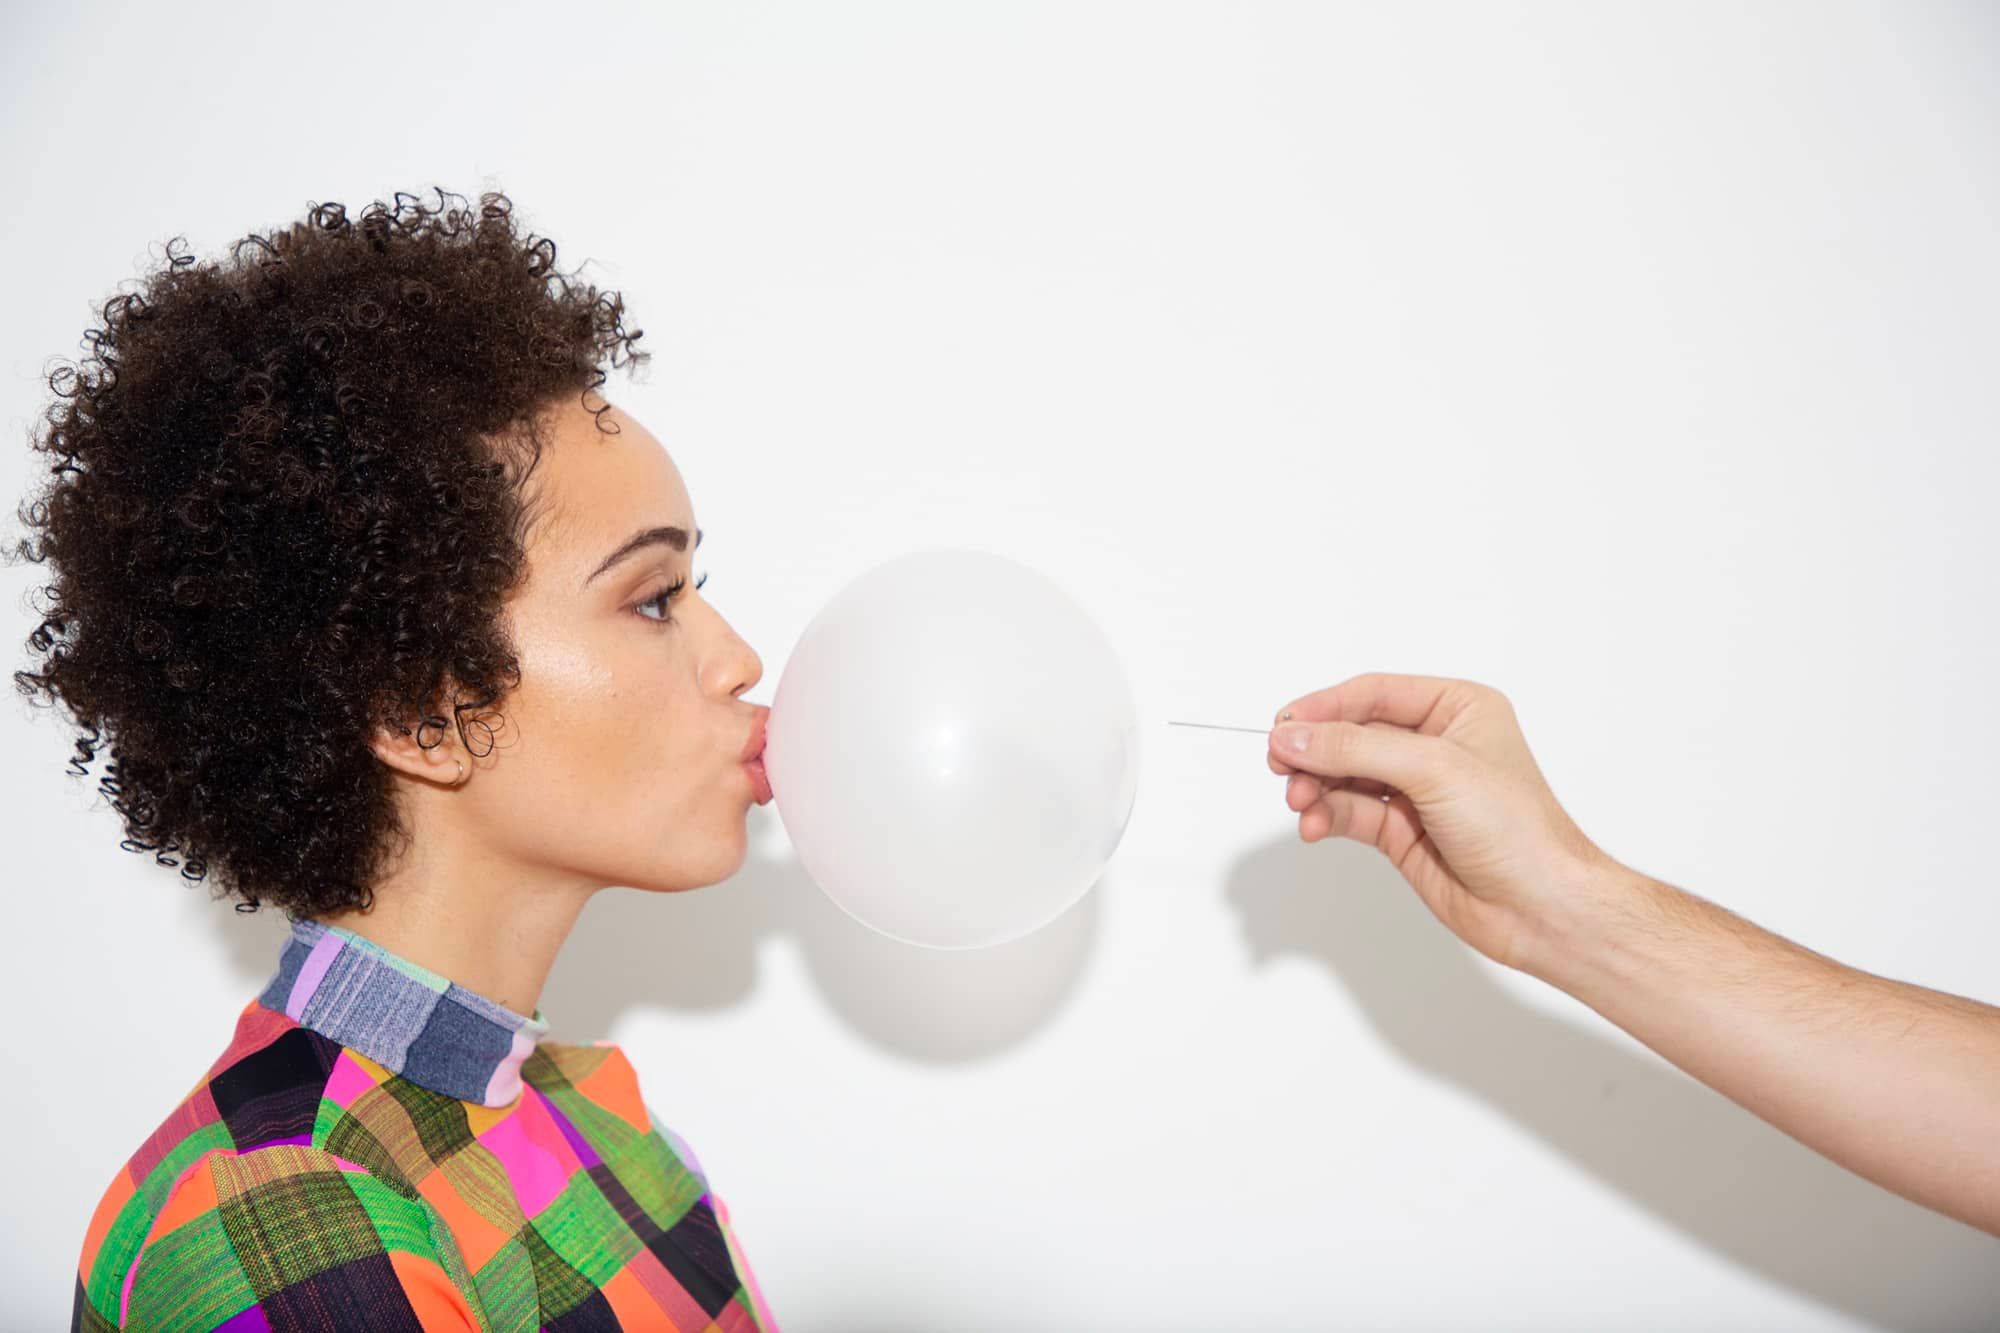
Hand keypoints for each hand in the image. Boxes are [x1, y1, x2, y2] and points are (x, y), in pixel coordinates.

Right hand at [1268, 672, 1621, 974]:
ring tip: (1300, 802)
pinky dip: (1327, 816)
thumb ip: (1356, 750)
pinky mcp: (1403, 832)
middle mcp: (1435, 745)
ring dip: (1316, 787)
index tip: (1283, 724)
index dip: (1325, 707)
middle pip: (1353, 734)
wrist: (1541, 908)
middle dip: (1316, 751)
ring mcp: (1417, 791)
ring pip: (1345, 776)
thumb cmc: (1518, 831)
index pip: (1374, 694)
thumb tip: (1295, 736)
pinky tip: (1315, 825)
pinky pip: (1350, 813)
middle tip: (1281, 764)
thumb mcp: (1433, 770)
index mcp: (1457, 709)